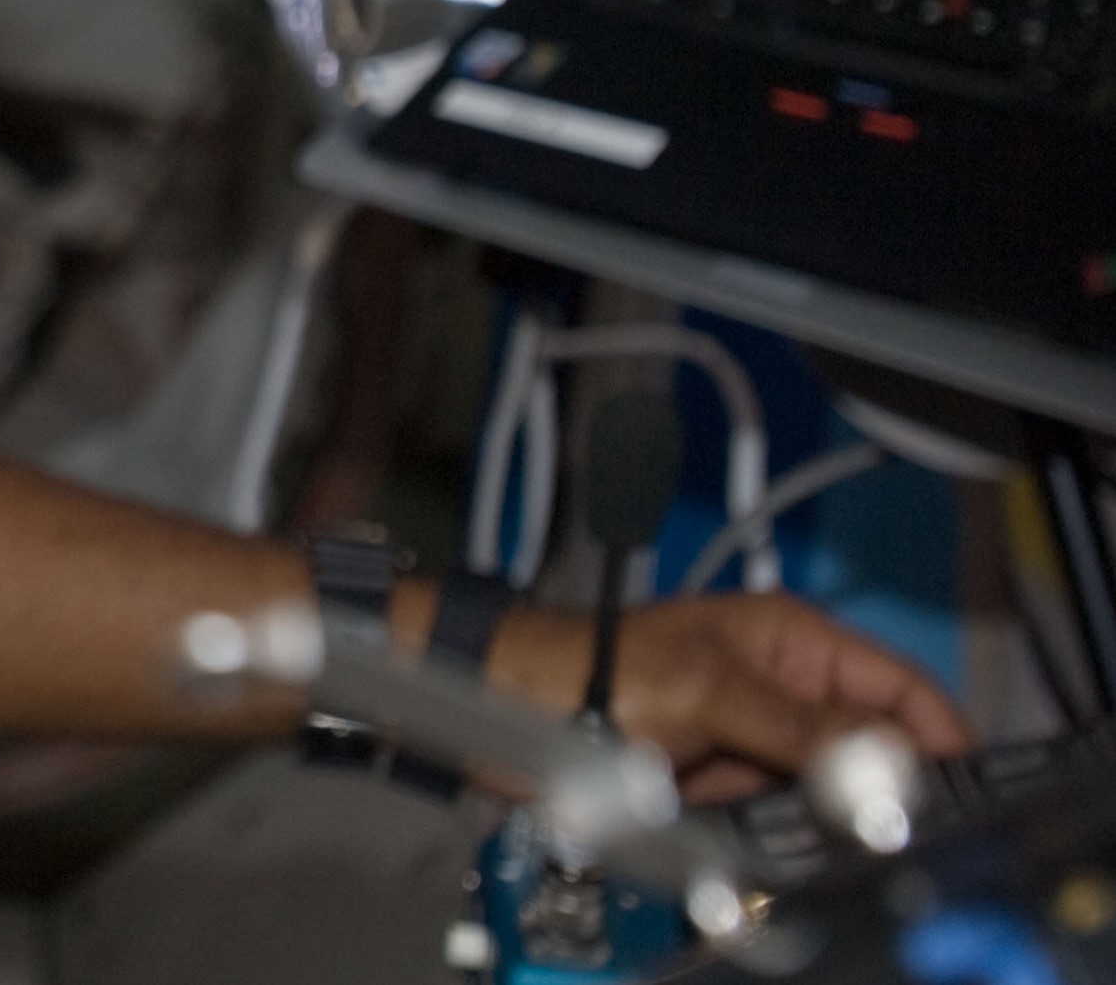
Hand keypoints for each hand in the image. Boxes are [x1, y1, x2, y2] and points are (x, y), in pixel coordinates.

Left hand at [485, 591, 973, 796]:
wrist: (508, 705)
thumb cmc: (593, 668)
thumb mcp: (711, 690)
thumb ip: (804, 725)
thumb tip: (889, 764)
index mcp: (794, 641)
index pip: (902, 687)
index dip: (938, 737)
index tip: (963, 792)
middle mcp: (787, 687)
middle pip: (874, 749)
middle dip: (875, 787)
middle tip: (869, 822)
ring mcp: (757, 736)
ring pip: (830, 790)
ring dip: (818, 814)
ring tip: (777, 812)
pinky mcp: (726, 780)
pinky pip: (779, 815)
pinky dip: (774, 831)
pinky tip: (751, 830)